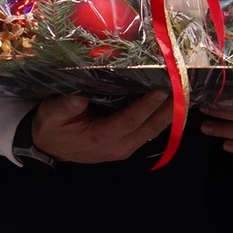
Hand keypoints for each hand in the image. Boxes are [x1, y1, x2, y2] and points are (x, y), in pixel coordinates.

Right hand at [29, 92, 171, 163]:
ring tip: (185, 89)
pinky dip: (163, 116)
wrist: (47, 146)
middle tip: (184, 84)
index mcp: (102, 138)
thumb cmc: (51, 127)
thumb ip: (66, 105)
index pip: (132, 119)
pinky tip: (173, 101)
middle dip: (170, 106)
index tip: (164, 87)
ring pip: (155, 129)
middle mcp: (119, 146)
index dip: (150, 103)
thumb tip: (81, 93)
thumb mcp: (51, 114)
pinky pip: (151, 130)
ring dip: (171, 111)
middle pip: (152, 126)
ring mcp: (126, 147)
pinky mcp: (128, 144)